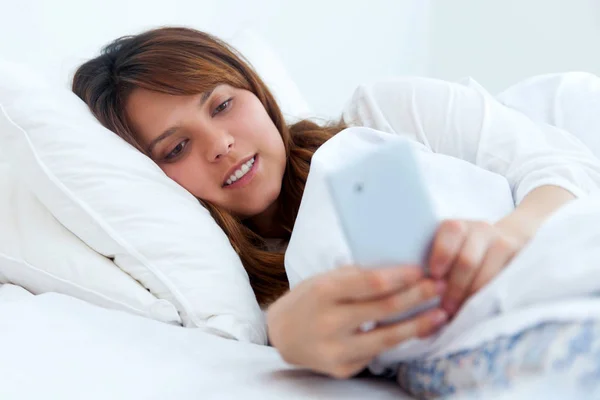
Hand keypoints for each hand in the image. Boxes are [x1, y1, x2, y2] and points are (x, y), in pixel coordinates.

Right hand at [266, 266, 447, 378]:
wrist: (283, 334)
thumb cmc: (310, 299)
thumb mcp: (326, 279)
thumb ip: (358, 276)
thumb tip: (402, 271)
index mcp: (323, 292)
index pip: (371, 283)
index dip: (401, 277)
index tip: (423, 269)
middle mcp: (328, 322)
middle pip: (384, 309)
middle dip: (418, 296)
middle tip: (441, 287)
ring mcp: (334, 350)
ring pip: (388, 338)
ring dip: (419, 325)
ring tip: (441, 314)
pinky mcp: (341, 369)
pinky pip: (377, 353)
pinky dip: (398, 341)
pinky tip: (415, 331)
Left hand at [428, 219, 529, 316]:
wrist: (510, 238)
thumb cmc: (464, 253)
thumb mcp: (447, 251)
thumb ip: (432, 266)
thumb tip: (411, 297)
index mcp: (457, 226)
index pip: (451, 232)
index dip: (441, 254)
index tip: (433, 275)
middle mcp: (481, 229)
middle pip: (467, 260)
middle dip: (455, 288)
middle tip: (446, 308)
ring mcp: (503, 243)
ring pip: (488, 274)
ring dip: (473, 297)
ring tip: (462, 313)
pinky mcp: (523, 258)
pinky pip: (507, 281)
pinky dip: (493, 298)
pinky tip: (483, 310)